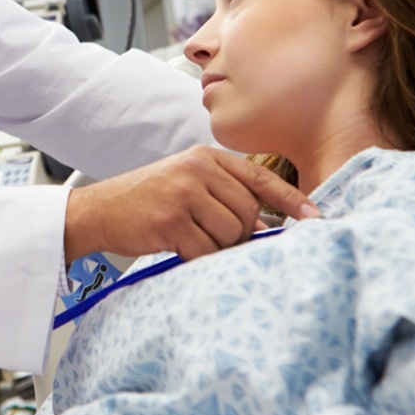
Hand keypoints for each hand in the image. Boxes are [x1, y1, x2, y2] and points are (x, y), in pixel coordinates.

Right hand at [63, 146, 318, 261]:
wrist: (100, 209)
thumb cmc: (147, 199)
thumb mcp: (187, 181)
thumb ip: (224, 192)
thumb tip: (267, 222)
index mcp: (206, 157)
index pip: (260, 177)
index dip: (290, 199)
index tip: (314, 216)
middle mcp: (197, 170)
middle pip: (248, 212)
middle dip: (238, 233)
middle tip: (211, 235)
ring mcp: (184, 193)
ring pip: (231, 233)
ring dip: (217, 246)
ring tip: (191, 238)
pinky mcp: (171, 220)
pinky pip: (206, 250)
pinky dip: (198, 257)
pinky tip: (179, 247)